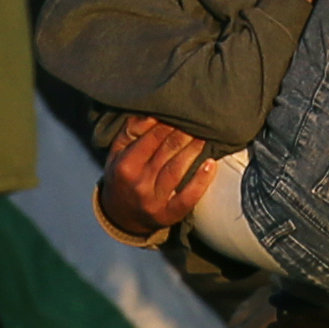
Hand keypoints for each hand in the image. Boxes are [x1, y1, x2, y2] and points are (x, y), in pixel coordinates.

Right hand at [99, 115, 213, 236]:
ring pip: (177, 169)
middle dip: (184, 133)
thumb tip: (152, 113)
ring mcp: (154, 201)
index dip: (168, 123)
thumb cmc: (122, 175)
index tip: (181, 112)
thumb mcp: (117, 152)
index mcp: (126, 165)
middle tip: (198, 120)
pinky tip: (211, 165)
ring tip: (205, 136)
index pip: (152, 138)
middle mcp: (139, 183)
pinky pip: (188, 197)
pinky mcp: (169, 215)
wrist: (120, 215)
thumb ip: (131, 130)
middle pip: (167, 151)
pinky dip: (201, 180)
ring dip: (194, 150)